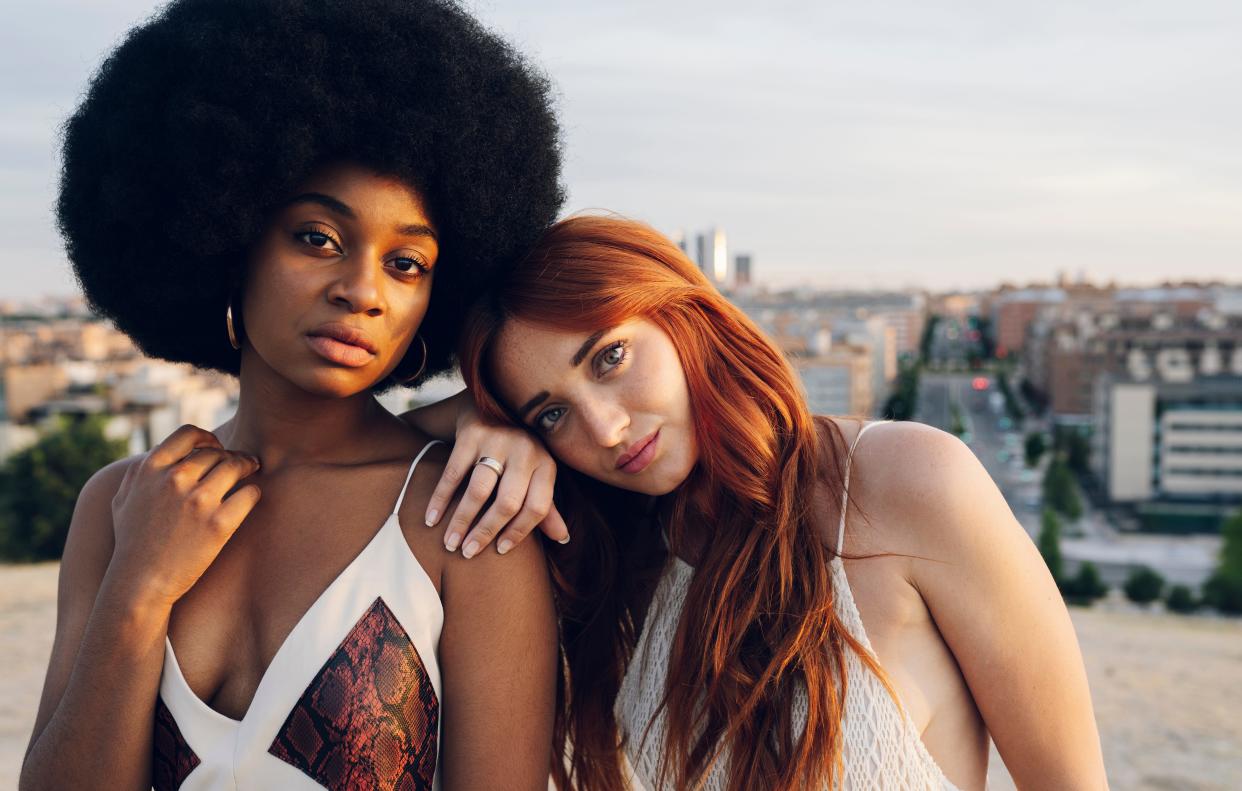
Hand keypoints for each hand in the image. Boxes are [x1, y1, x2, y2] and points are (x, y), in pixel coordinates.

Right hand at [107, 425, 261, 606]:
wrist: (139, 584)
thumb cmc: (132, 543)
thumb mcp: (123, 500)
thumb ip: (139, 473)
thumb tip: (156, 454)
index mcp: (151, 469)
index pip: (188, 433)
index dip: (207, 437)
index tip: (216, 447)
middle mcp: (174, 479)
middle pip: (216, 453)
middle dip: (231, 456)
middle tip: (242, 464)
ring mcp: (198, 501)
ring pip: (236, 467)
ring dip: (247, 467)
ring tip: (251, 472)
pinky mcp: (219, 523)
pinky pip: (249, 493)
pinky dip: (253, 492)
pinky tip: (250, 497)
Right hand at [424, 403, 568, 558]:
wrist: (493, 406)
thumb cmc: (518, 453)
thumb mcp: (537, 474)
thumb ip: (548, 506)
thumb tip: (563, 539)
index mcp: (546, 464)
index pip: (538, 507)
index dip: (519, 532)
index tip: (500, 550)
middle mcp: (525, 451)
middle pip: (507, 503)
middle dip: (486, 532)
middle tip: (468, 552)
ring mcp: (498, 441)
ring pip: (479, 491)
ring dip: (462, 521)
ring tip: (450, 543)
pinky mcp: (471, 434)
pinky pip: (453, 474)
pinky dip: (441, 499)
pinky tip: (432, 520)